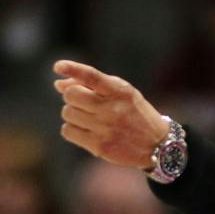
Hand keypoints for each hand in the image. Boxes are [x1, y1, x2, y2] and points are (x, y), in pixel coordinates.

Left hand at [52, 61, 168, 170]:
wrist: (156, 144)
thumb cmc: (134, 113)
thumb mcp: (122, 93)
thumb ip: (92, 85)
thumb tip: (58, 84)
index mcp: (120, 91)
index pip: (92, 76)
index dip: (73, 69)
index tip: (58, 67)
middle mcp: (112, 109)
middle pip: (71, 95)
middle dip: (72, 96)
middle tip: (83, 102)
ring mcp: (105, 129)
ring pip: (67, 113)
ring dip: (72, 113)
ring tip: (88, 117)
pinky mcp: (99, 146)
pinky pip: (68, 131)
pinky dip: (72, 129)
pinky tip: (86, 130)